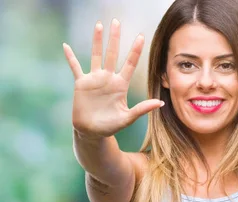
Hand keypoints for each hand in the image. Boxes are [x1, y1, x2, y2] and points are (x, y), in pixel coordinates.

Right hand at [63, 19, 162, 138]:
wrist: (92, 132)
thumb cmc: (111, 126)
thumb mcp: (128, 118)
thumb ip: (142, 109)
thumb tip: (160, 103)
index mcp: (121, 85)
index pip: (130, 64)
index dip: (135, 51)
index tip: (141, 37)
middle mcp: (109, 78)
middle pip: (112, 54)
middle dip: (115, 38)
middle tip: (117, 22)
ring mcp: (95, 79)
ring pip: (96, 56)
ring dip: (97, 41)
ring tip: (99, 25)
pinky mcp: (81, 84)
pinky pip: (75, 67)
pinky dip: (70, 57)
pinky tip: (66, 46)